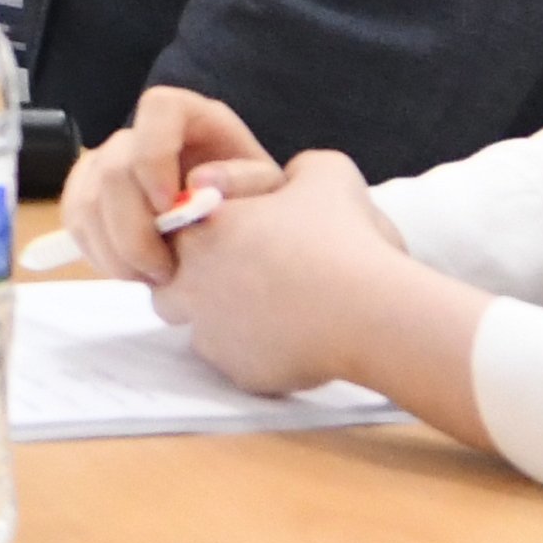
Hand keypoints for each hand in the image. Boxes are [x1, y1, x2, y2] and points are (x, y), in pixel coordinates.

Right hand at [61, 83, 287, 289]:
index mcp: (189, 116)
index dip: (155, 155)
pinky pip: (76, 218)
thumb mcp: (269, 189)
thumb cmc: (255, 199)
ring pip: (88, 200)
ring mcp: (109, 158)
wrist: (236, 221)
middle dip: (135, 232)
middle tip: (166, 272)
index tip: (169, 208)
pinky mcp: (88, 189)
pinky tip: (131, 270)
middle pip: (114, 169)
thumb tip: (200, 183)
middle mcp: (143, 131)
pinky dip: (98, 252)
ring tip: (153, 278)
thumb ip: (246, 181)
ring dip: (116, 251)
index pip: (157, 109)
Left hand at [150, 149, 491, 447]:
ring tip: (270, 309)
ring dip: (222, 319)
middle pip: (171, 283)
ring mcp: (212, 332)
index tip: (242, 236)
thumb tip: (285, 178)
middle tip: (249, 276)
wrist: (371, 310)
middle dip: (200, 280)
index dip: (208, 233)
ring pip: (198, 328)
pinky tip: (291, 339)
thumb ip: (291, 171)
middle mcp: (194, 282)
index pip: (176, 228)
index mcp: (205, 229)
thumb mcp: (326, 173)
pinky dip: (255, 353)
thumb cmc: (347, 239)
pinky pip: (235, 362)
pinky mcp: (238, 372)